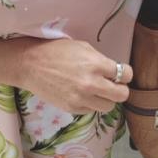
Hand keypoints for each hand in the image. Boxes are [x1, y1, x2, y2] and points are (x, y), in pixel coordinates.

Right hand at [11, 38, 132, 113]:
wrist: (31, 65)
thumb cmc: (57, 51)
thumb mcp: (83, 47)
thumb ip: (101, 60)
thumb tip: (114, 71)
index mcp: (96, 64)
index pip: (126, 74)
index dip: (125, 73)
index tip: (120, 73)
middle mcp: (91, 84)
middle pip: (122, 95)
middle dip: (120, 89)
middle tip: (113, 85)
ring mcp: (81, 98)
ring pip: (108, 107)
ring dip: (106, 99)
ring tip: (97, 91)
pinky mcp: (72, 108)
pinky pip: (91, 110)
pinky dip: (90, 103)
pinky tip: (82, 94)